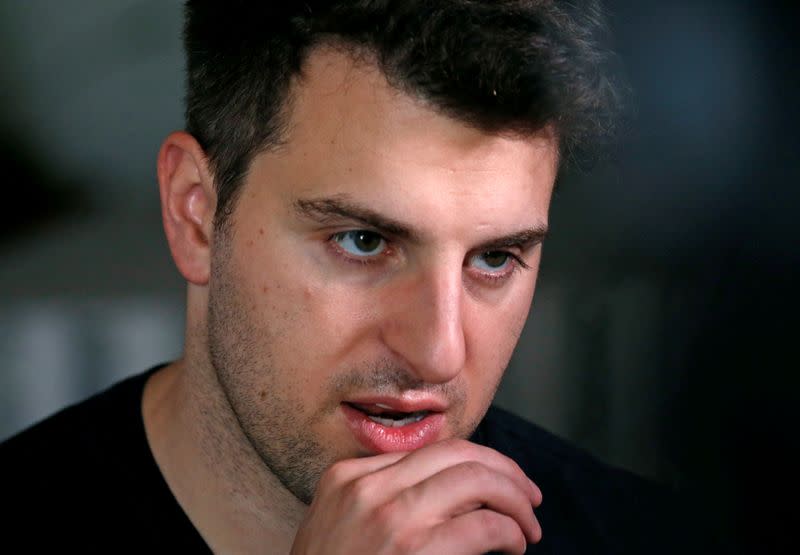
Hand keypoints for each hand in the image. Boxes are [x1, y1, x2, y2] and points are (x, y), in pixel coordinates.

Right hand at [290, 438, 541, 553]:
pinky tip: (513, 546)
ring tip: (528, 526)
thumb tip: (450, 489)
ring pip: (477, 479)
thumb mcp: (339, 526)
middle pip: (458, 454)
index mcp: (347, 476)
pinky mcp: (416, 549)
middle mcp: (368, 487)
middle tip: (530, 496)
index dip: (475, 461)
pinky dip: (510, 531)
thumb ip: (380, 498)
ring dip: (515, 500)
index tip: (499, 479)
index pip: (428, 451)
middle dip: (505, 471)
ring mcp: (390, 516)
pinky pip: (483, 523)